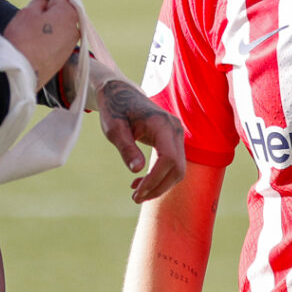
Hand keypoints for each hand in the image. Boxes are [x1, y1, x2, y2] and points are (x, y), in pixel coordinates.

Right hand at [3, 0, 78, 82]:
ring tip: (38, 0)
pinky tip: (41, 21)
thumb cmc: (22, 39)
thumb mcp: (30, 11)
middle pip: (64, 6)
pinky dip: (52, 25)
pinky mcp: (62, 56)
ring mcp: (70, 44)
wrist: (19, 72)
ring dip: (52, 10)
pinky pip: (59, 34)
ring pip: (62, 21)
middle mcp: (75, 28)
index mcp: (69, 14)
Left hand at [97, 80, 187, 202]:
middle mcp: (175, 128)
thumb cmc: (115, 109)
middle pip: (177, 167)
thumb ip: (126, 148)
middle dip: (158, 187)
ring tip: (136, 194)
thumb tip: (136, 170)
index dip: (155, 180)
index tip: (136, 193)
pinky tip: (140, 183)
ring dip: (159, 185)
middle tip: (135, 198)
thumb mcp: (114, 129)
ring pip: (177, 169)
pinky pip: (173, 164)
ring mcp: (177, 134)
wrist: (121, 93)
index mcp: (162, 123)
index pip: (168, 159)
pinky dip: (160, 177)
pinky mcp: (173, 140)